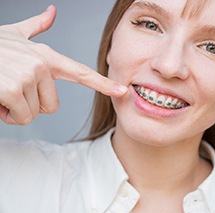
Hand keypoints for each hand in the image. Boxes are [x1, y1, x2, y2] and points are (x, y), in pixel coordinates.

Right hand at [0, 5, 126, 124]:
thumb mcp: (14, 35)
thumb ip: (35, 27)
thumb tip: (52, 12)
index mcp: (46, 56)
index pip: (81, 72)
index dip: (103, 83)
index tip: (122, 91)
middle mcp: (41, 65)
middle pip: (51, 106)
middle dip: (30, 104)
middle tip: (11, 88)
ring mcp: (27, 76)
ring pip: (34, 114)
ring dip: (15, 109)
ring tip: (1, 90)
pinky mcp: (11, 89)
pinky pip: (20, 118)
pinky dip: (5, 114)